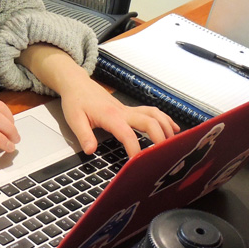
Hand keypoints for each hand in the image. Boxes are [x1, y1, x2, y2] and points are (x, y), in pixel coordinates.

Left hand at [59, 77, 178, 156]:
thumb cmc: (76, 100)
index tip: (138, 164)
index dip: (135, 150)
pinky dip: (165, 120)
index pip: (128, 135)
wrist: (77, 84)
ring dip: (166, 128)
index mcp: (111, 116)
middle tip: (165, 155)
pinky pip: (152, 112)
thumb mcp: (74, 119)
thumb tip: (90, 151)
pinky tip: (173, 128)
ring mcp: (128, 110)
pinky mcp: (130, 110)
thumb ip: (84, 136)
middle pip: (149, 123)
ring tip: (174, 143)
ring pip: (154, 115)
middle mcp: (123, 112)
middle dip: (160, 138)